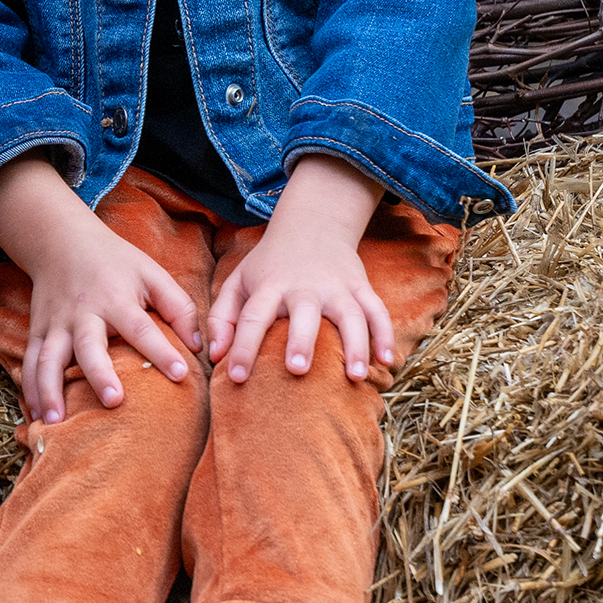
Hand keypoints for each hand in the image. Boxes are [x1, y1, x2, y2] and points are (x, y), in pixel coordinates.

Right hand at [0, 164, 196, 422]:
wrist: (61, 241)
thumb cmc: (115, 262)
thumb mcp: (151, 273)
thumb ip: (178, 307)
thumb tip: (199, 347)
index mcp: (116, 297)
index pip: (140, 327)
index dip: (161, 350)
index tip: (181, 374)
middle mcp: (83, 312)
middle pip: (88, 345)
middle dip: (99, 373)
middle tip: (113, 401)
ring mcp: (55, 324)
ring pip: (48, 358)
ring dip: (50, 390)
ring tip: (56, 422)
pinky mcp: (37, 331)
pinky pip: (29, 362)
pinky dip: (30, 389)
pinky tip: (37, 415)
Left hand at [207, 155, 395, 384]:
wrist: (312, 224)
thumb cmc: (270, 265)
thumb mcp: (238, 281)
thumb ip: (223, 317)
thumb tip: (215, 356)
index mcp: (269, 286)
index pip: (252, 317)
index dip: (242, 347)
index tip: (236, 377)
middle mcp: (304, 287)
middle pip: (303, 313)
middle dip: (300, 341)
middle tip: (297, 370)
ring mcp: (336, 286)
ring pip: (350, 315)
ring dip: (355, 345)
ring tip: (356, 377)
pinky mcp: (360, 287)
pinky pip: (378, 311)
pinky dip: (386, 335)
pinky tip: (388, 362)